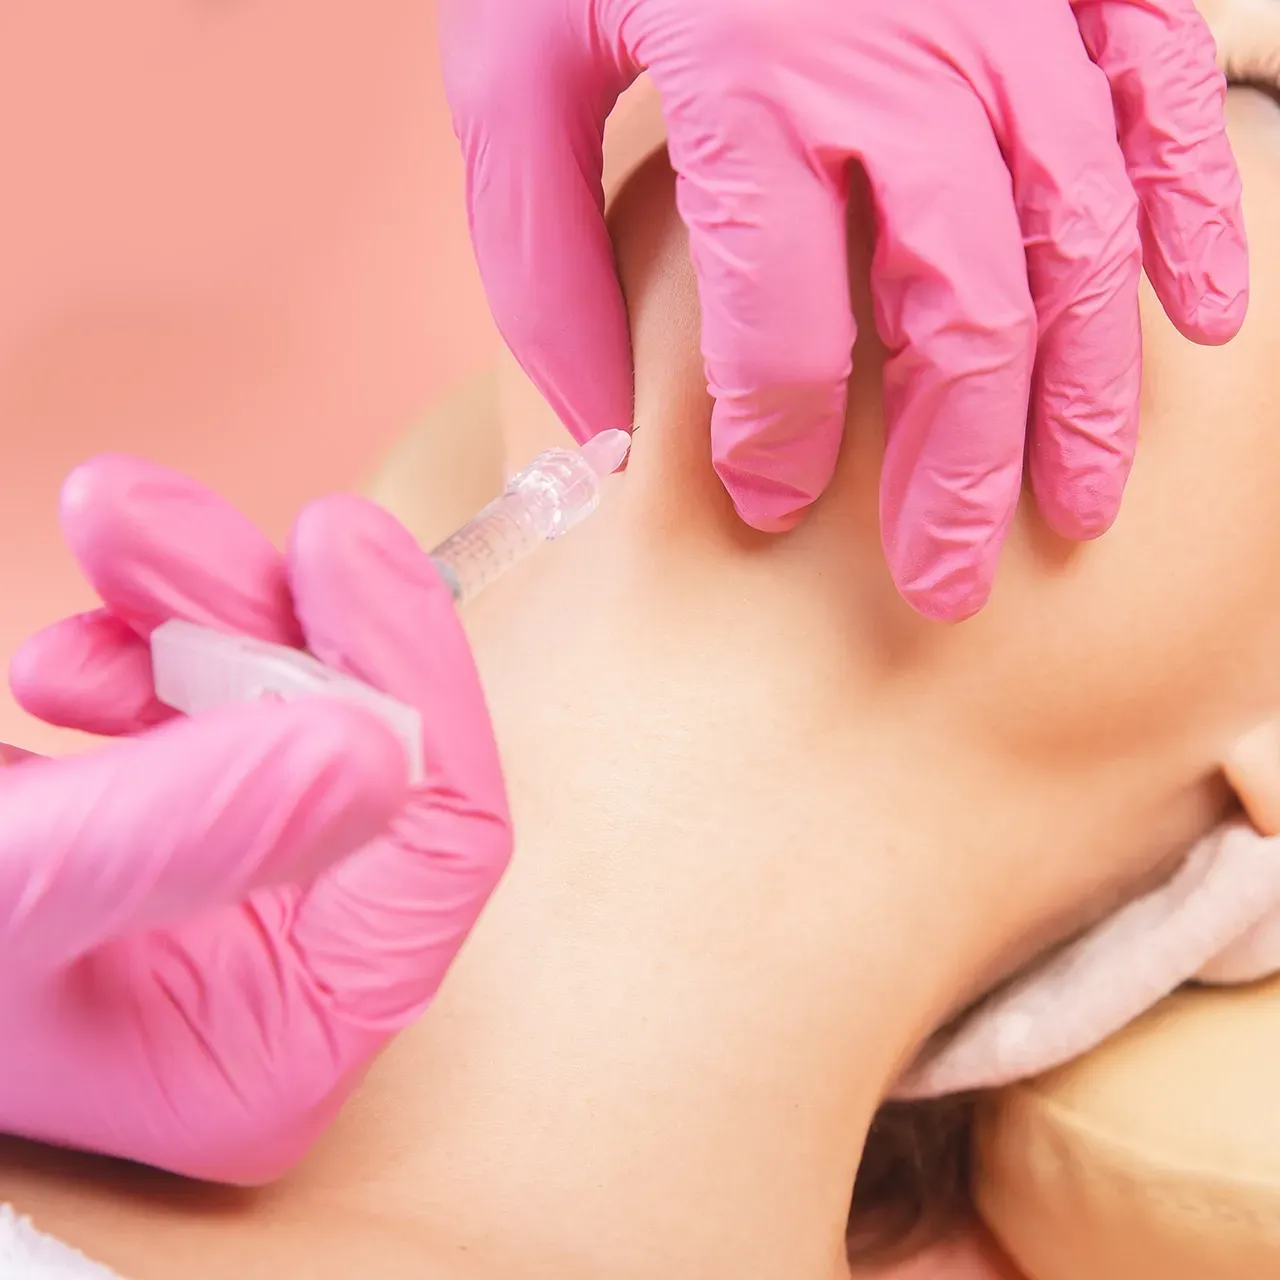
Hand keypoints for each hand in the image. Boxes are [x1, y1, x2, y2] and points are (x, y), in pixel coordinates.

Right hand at [0, 456, 510, 1182]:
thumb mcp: (11, 902)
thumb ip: (182, 834)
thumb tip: (376, 750)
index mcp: (291, 1037)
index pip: (443, 842)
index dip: (410, 677)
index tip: (336, 541)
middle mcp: (290, 969)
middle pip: (361, 751)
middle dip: (261, 612)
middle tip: (152, 516)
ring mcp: (241, 902)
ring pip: (286, 713)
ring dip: (197, 611)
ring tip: (102, 531)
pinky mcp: (183, 840)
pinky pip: (212, 719)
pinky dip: (144, 659)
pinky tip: (59, 667)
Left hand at [441, 0, 1246, 619]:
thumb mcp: (510, 76)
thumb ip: (545, 261)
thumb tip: (601, 430)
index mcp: (747, 83)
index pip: (778, 326)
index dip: (775, 440)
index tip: (765, 506)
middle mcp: (902, 49)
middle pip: (959, 310)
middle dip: (957, 465)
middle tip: (948, 580)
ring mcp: (1006, 6)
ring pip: (1077, 236)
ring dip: (1086, 388)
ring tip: (1076, 504)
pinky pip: (1159, 100)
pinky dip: (1188, 215)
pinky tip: (1195, 322)